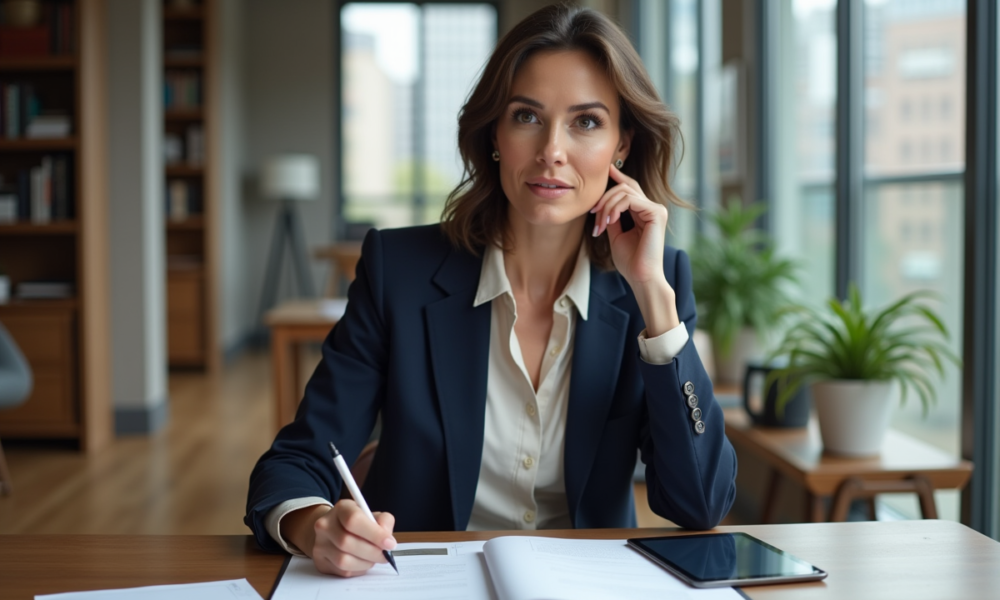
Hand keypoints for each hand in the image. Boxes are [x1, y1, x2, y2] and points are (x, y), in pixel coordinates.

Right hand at [282, 500, 396, 577]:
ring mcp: (320, 544)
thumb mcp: (372, 515)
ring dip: (365, 563)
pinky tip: (362, 562)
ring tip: (373, 558)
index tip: (390, 544)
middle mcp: (325, 525)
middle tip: (385, 556)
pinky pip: (342, 571)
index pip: (354, 520)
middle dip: (372, 552)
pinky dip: (358, 569)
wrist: (333, 530)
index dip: (374, 534)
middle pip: (347, 542)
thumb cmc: (358, 523)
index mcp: (341, 508)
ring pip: (343, 560)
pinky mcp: (320, 561)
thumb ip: (384, 522)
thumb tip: (388, 541)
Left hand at [590, 163, 679, 335]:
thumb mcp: (616, 235)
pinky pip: (629, 200)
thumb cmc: (630, 261)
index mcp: (645, 213)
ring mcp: (656, 209)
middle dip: (604, 198)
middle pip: (625, 188)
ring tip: (600, 224)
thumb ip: (612, 218)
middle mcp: (652, 209)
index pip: (631, 188)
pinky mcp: (656, 213)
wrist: (640, 277)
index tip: (605, 170)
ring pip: (625, 192)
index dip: (618, 177)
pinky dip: (615, 209)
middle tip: (593, 213)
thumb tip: (601, 204)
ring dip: (606, 206)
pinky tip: (610, 222)